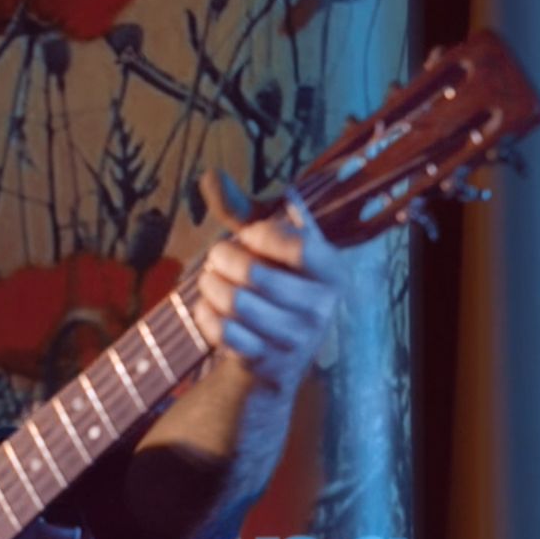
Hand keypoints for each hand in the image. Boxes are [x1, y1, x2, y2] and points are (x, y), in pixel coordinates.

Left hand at [190, 169, 350, 398]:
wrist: (277, 357)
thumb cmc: (275, 284)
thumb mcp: (272, 247)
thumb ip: (246, 211)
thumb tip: (211, 177)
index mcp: (333, 272)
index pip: (297, 246)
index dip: (261, 235)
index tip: (248, 235)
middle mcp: (321, 308)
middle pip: (255, 273)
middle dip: (223, 258)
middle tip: (216, 256)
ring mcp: (294, 339)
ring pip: (234, 302)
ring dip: (210, 285)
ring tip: (209, 279)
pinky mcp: (265, 361)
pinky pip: (222, 330)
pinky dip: (206, 314)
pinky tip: (209, 306)